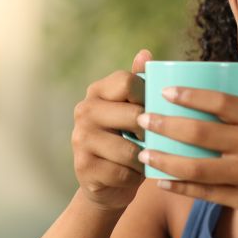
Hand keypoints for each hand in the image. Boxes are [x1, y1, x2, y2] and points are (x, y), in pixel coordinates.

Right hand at [71, 49, 150, 210]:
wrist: (108, 183)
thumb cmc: (128, 139)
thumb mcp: (134, 109)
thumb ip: (140, 83)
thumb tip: (145, 53)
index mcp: (97, 91)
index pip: (129, 82)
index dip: (150, 97)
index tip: (157, 111)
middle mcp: (84, 111)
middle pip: (134, 115)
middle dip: (152, 132)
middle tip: (157, 140)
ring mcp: (80, 140)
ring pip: (130, 149)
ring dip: (145, 159)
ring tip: (146, 159)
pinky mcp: (83, 167)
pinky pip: (123, 173)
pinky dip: (133, 177)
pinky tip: (132, 175)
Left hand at [136, 87, 237, 235]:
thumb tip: (202, 107)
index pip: (220, 101)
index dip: (190, 95)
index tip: (165, 92)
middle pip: (200, 131)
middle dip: (165, 124)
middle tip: (142, 119)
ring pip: (195, 166)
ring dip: (164, 159)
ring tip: (143, 153)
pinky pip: (204, 192)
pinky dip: (179, 186)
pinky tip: (161, 181)